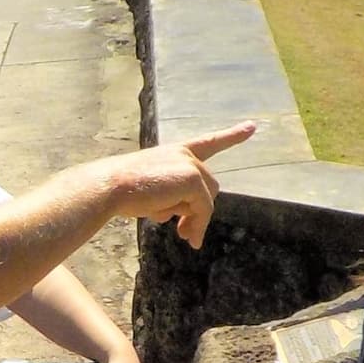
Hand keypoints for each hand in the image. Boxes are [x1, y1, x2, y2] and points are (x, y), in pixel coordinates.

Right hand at [104, 125, 256, 248]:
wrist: (112, 186)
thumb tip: (191, 228)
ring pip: (207, 200)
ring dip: (196, 220)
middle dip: (197, 212)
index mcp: (176, 152)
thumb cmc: (125, 191)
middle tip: (184, 234)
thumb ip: (176, 201)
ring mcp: (191, 165)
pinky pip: (204, 209)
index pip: (208, 143)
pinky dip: (197, 224)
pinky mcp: (193, 180)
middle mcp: (186, 154)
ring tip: (183, 235)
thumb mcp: (154, 193)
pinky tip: (185, 235)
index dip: (231, 136)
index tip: (252, 127)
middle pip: (208, 188)